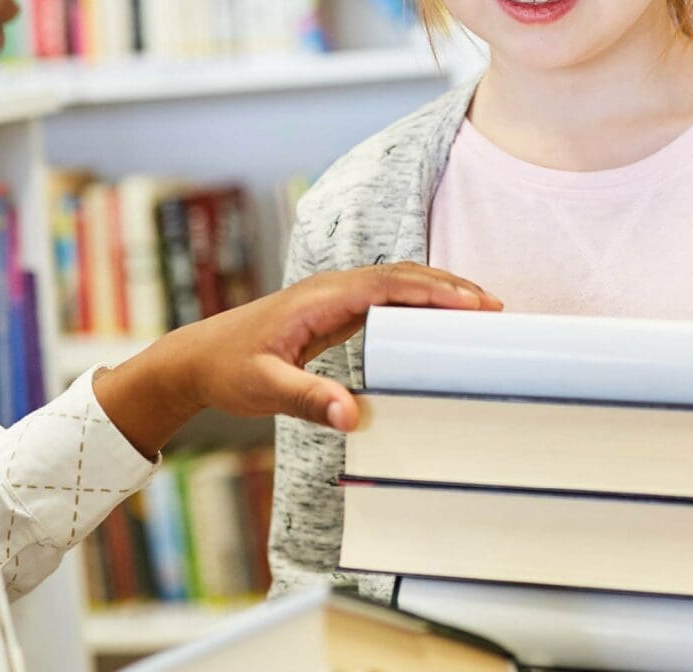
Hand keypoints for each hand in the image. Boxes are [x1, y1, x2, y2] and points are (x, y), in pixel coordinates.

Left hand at [93, 263, 500, 454]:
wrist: (197, 358)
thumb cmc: (227, 369)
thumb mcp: (265, 387)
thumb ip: (308, 399)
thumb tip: (351, 416)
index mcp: (319, 298)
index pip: (388, 285)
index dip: (433, 292)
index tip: (472, 304)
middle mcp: (331, 289)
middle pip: (402, 277)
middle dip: (449, 287)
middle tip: (495, 307)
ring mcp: (333, 298)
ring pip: (397, 284)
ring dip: (438, 292)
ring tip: (482, 310)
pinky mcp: (334, 312)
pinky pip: (386, 300)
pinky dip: (418, 304)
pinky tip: (440, 321)